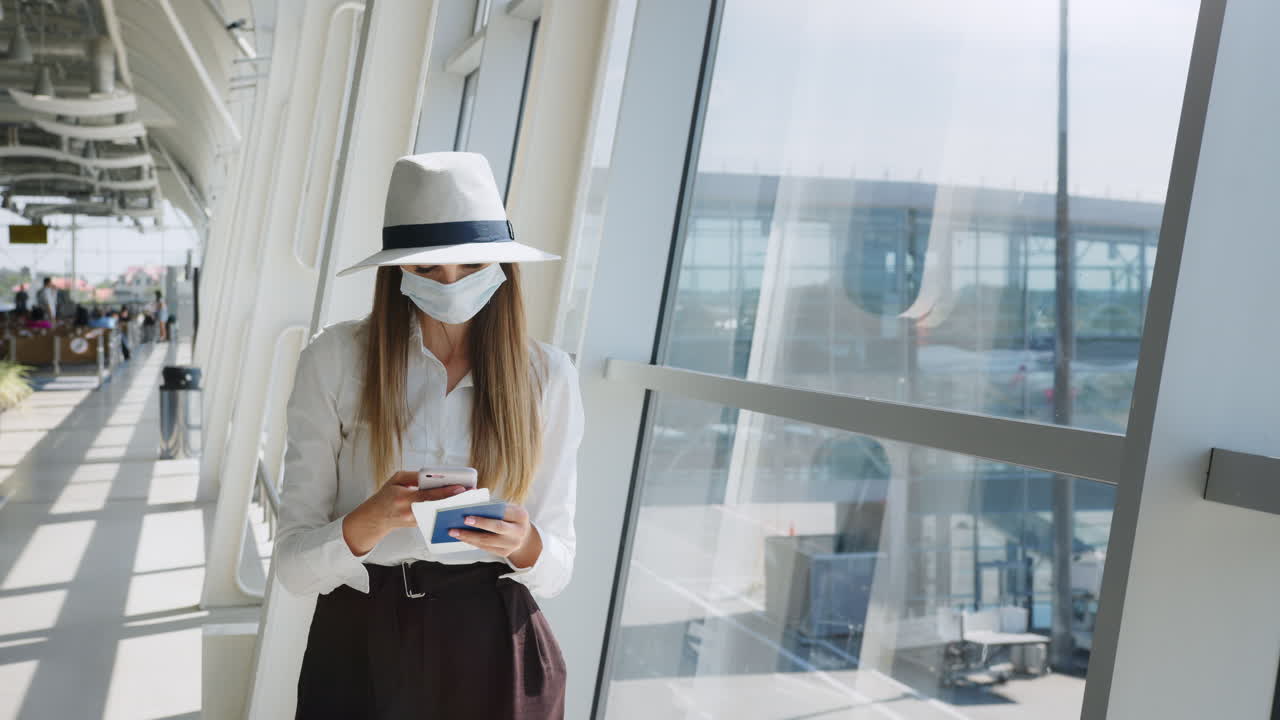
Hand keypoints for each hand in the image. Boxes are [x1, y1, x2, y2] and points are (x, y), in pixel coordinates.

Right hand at [342, 471, 465, 555]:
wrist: (376, 518)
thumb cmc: (385, 496)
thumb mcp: (396, 480)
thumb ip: (414, 476)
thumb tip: (433, 474)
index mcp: (403, 498)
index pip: (428, 494)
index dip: (445, 492)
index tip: (460, 488)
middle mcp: (409, 512)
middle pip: (436, 505)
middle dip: (453, 499)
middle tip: (470, 493)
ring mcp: (414, 521)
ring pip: (437, 512)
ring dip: (451, 505)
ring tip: (466, 498)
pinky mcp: (418, 525)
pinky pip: (433, 516)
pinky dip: (444, 510)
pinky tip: (456, 505)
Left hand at [450, 504, 541, 567]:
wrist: (523, 535)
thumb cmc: (510, 517)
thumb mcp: (508, 508)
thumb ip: (493, 505)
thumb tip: (471, 501)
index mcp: (521, 515)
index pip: (502, 513)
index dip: (486, 514)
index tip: (468, 515)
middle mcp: (519, 531)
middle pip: (496, 527)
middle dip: (478, 524)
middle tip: (462, 521)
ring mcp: (512, 544)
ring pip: (487, 541)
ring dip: (469, 536)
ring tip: (454, 532)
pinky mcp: (505, 553)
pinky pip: (485, 548)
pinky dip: (472, 542)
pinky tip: (462, 537)